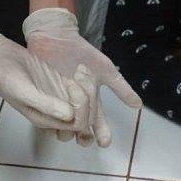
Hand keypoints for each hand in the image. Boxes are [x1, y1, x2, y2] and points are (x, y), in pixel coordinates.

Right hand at [0, 20, 84, 134]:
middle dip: (89, 98)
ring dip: (90, 88)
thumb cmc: (6, 78)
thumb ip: (46, 105)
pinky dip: (87, 80)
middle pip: (86, 118)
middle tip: (77, 78)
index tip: (70, 85)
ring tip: (80, 72)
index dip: (81, 108)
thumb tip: (69, 115)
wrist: (0, 59)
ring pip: (88, 104)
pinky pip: (84, 90)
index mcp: (46, 120)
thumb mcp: (24, 91)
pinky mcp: (63, 86)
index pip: (76, 125)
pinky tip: (80, 69)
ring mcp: (61, 99)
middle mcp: (56, 113)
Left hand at [24, 7, 143, 147]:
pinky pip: (44, 118)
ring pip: (63, 127)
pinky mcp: (42, 100)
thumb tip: (138, 105)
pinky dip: (47, 123)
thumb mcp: (105, 69)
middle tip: (85, 138)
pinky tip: (50, 123)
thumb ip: (121, 88)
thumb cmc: (81, 53)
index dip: (102, 134)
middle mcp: (75, 107)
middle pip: (81, 131)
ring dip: (66, 130)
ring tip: (68, 126)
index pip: (99, 124)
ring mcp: (58, 105)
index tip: (104, 142)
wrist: (56, 38)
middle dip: (84, 137)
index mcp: (91, 102)